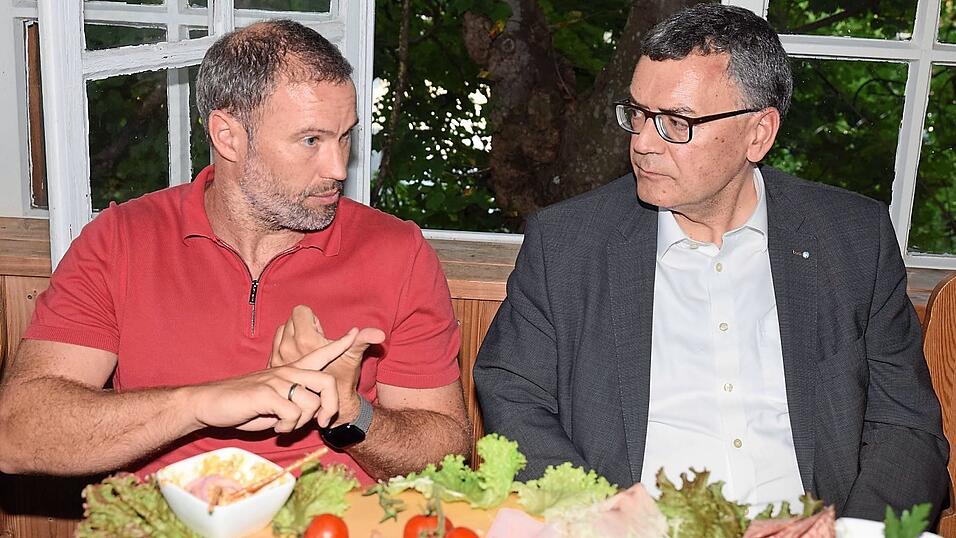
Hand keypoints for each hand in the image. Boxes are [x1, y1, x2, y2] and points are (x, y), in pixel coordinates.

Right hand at [188, 328, 357, 432]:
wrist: (208, 404)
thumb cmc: (243, 406)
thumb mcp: (274, 405)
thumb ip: (295, 404)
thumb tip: (314, 414)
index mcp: (289, 371)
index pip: (320, 353)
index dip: (339, 345)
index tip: (355, 333)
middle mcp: (287, 371)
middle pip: (327, 382)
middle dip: (330, 408)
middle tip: (322, 423)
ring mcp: (276, 381)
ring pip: (311, 403)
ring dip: (300, 423)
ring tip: (284, 426)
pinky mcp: (266, 393)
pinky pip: (293, 414)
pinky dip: (287, 427)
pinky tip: (276, 427)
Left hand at [270, 305, 384, 420]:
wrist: (326, 406)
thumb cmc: (342, 380)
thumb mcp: (353, 358)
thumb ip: (363, 341)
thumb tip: (379, 334)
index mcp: (305, 341)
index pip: (301, 311)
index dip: (313, 320)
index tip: (320, 334)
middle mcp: (287, 347)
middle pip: (291, 319)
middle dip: (303, 327)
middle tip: (315, 343)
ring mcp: (278, 356)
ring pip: (282, 330)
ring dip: (293, 335)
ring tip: (306, 350)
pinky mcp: (273, 364)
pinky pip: (276, 343)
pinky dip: (285, 345)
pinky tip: (297, 357)